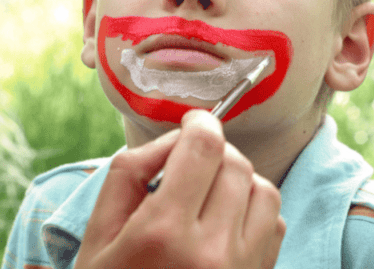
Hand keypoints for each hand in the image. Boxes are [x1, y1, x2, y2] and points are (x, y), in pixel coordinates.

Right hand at [73, 109, 285, 268]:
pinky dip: (255, 208)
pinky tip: (227, 220)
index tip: (192, 122)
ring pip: (264, 189)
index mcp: (163, 233)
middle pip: (236, 163)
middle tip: (191, 162)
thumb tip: (173, 140)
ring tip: (210, 192)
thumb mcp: (98, 234)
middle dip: (213, 151)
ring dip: (239, 178)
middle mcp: (211, 251)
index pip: (205, 147)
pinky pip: (275, 223)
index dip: (200, 122)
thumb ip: (130, 172)